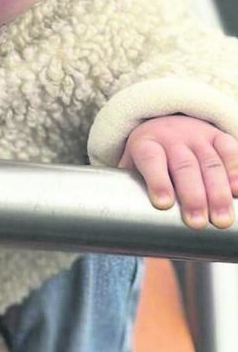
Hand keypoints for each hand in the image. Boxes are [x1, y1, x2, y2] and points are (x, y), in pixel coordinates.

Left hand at [119, 114, 237, 228]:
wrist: (165, 122)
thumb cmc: (148, 158)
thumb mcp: (132, 166)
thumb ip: (130, 190)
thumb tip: (125, 229)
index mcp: (146, 143)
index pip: (151, 159)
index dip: (158, 181)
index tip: (163, 205)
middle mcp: (171, 137)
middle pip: (184, 166)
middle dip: (192, 196)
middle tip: (197, 223)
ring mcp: (197, 135)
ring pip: (209, 162)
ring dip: (217, 192)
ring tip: (221, 220)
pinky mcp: (217, 136)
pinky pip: (230, 150)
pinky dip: (235, 171)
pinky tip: (237, 190)